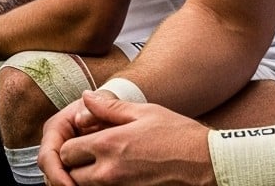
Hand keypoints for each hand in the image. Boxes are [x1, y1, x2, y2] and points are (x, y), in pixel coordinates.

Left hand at [40, 92, 212, 185]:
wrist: (208, 164)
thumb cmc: (180, 135)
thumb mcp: (144, 112)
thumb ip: (109, 107)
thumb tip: (85, 98)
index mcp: (109, 144)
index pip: (66, 151)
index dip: (70, 146)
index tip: (80, 141)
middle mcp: (110, 171)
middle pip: (71, 175)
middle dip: (74, 166)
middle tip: (87, 157)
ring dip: (87, 178)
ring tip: (102, 166)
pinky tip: (118, 175)